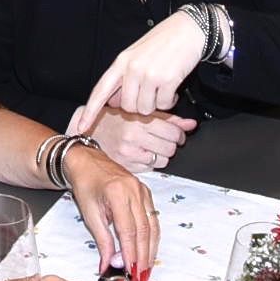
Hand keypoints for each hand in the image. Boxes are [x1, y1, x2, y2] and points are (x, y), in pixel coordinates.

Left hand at [64, 143, 158, 274]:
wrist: (87, 162)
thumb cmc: (85, 185)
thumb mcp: (89, 214)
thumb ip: (102, 240)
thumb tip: (107, 265)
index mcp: (117, 193)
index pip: (128, 230)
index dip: (131, 253)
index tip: (130, 271)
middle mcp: (134, 190)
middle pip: (144, 230)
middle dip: (144, 256)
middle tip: (141, 276)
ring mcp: (142, 190)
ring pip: (152, 225)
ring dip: (151, 249)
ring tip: (146, 268)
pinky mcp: (146, 192)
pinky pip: (153, 218)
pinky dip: (152, 236)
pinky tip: (149, 250)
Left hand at [78, 12, 211, 123]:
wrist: (188, 29)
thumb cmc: (162, 42)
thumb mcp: (137, 55)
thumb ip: (124, 78)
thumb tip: (114, 102)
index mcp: (121, 61)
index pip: (100, 90)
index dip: (90, 111)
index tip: (81, 127)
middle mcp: (133, 68)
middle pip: (128, 107)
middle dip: (140, 107)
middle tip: (150, 94)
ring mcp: (150, 74)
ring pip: (146, 109)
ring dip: (156, 104)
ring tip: (162, 88)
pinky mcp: (168, 80)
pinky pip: (165, 105)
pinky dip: (170, 101)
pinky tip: (173, 88)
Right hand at [79, 103, 194, 171]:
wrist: (88, 132)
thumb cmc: (114, 120)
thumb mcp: (139, 112)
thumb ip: (168, 118)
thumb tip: (191, 124)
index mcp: (138, 119)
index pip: (172, 130)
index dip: (179, 133)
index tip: (177, 133)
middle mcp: (134, 137)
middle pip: (171, 147)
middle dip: (172, 144)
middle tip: (165, 139)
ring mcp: (130, 153)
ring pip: (163, 160)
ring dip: (162, 154)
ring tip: (153, 146)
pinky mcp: (127, 166)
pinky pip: (151, 168)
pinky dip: (151, 162)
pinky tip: (143, 153)